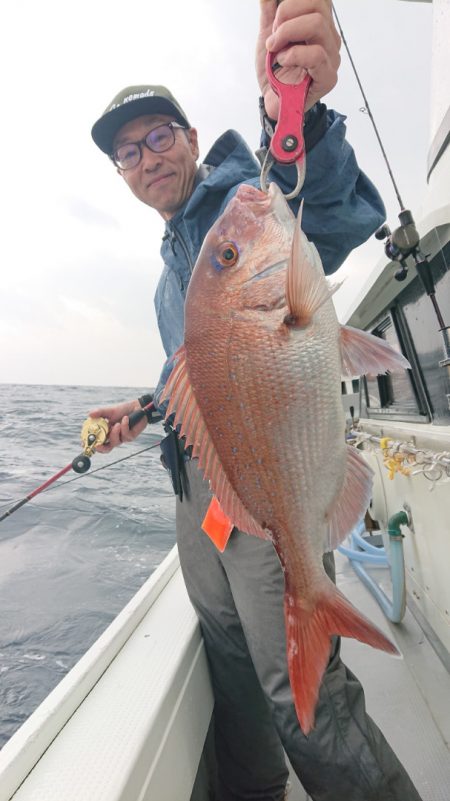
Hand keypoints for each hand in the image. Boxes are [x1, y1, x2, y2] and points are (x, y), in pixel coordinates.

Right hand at [88, 399, 145, 452]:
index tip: (84, 443)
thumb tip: (89, 414)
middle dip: (100, 448)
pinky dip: (124, 426)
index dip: (90, 445)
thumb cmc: (123, 410)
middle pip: (105, 448)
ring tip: (117, 424)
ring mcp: (121, 438)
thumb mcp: (110, 410)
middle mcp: (112, 436)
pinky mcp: (130, 436)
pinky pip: (125, 435)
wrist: (138, 407)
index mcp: (105, 432)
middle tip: (97, 445)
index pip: (96, 441)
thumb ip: (100, 413)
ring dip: (114, 434)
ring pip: (115, 442)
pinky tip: (126, 419)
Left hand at [256, 0, 340, 118]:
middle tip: (273, 36)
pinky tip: (283, 62)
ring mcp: (331, 57)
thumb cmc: (274, 72)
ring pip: (317, 25)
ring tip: (275, 49)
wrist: (271, 102)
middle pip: (318, 4)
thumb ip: (270, 12)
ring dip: (287, 33)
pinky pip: (316, 55)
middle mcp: (329, 38)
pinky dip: (293, 55)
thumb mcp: (268, 35)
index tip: (274, 21)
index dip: (291, 3)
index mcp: (319, 24)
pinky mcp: (328, 77)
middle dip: (286, 15)